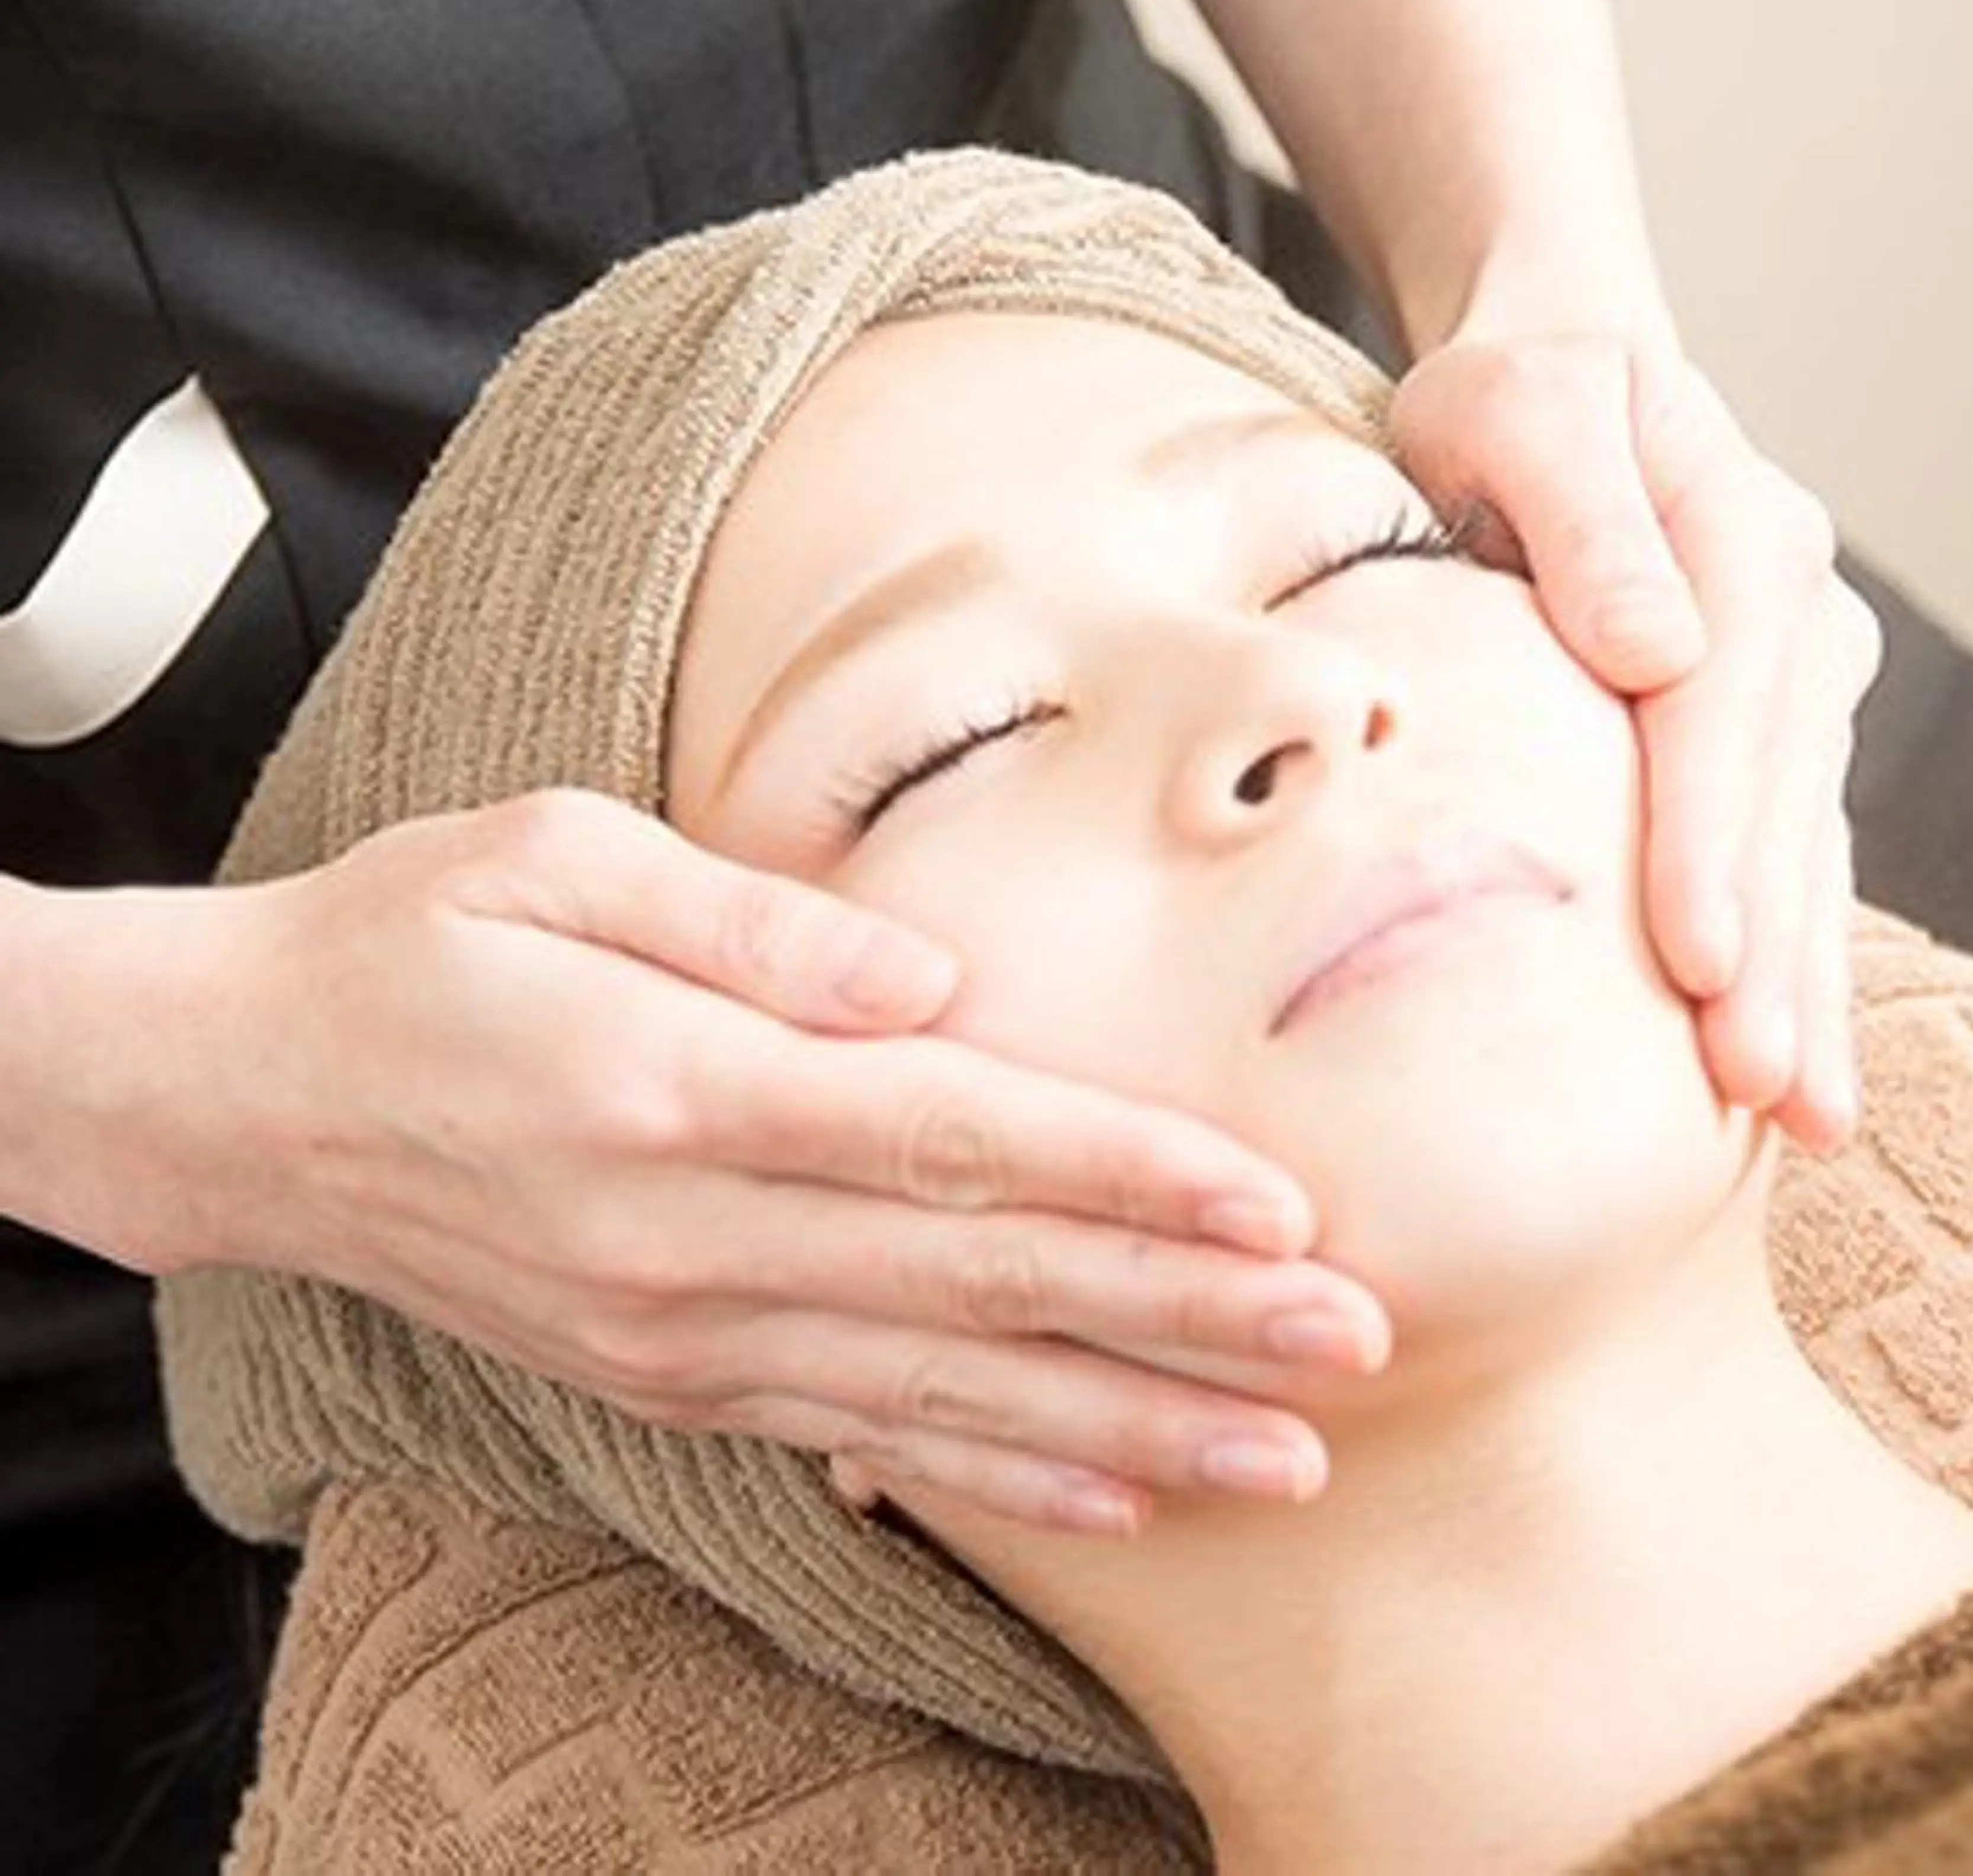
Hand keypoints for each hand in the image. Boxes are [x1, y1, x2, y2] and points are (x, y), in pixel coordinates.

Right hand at [105, 791, 1389, 1533]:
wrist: (243, 1095)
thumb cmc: (412, 940)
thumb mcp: (550, 855)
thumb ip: (751, 922)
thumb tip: (931, 979)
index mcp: (680, 1087)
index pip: (951, 1141)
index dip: (1121, 1175)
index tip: (1273, 1204)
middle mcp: (692, 1238)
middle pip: (982, 1283)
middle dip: (1181, 1316)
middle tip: (1350, 1341)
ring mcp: (678, 1329)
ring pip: (946, 1392)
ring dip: (1127, 1427)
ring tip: (1284, 1457)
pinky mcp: (666, 1372)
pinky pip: (860, 1438)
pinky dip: (995, 1477)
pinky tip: (1113, 1497)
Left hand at [1387, 303, 1880, 1150]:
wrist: (1558, 372)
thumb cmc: (1512, 394)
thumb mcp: (1522, 409)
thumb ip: (1583, 517)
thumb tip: (1657, 648)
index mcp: (1745, 538)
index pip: (1721, 716)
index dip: (1710, 842)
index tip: (1696, 961)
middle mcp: (1795, 618)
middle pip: (1780, 804)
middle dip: (1772, 950)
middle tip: (1758, 1085)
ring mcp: (1792, 685)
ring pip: (1804, 848)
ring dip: (1804, 980)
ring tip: (1804, 1114)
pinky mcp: (1763, 734)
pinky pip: (1788, 854)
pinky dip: (1795, 955)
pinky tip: (1796, 1061)